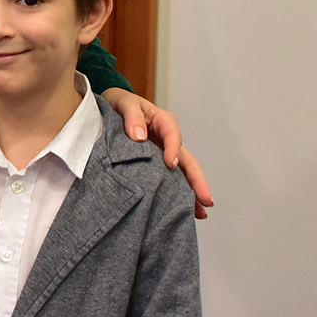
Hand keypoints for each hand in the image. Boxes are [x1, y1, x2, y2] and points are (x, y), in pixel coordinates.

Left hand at [101, 89, 213, 219]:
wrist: (111, 108)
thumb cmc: (120, 103)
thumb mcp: (124, 104)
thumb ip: (131, 116)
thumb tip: (139, 136)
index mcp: (162, 121)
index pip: (172, 135)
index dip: (173, 149)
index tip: (170, 164)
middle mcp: (168, 139)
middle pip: (187, 160)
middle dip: (197, 180)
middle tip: (205, 199)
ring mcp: (165, 153)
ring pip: (183, 173)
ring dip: (193, 192)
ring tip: (201, 212)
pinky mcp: (157, 164)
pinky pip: (171, 178)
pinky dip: (179, 193)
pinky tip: (185, 209)